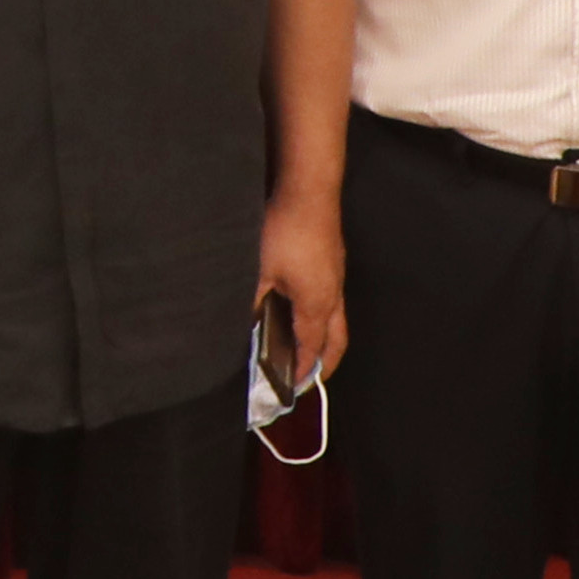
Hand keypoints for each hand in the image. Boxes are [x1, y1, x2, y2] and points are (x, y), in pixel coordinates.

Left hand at [254, 198, 349, 395]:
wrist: (309, 191)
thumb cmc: (285, 231)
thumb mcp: (258, 270)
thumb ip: (251, 301)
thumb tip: (241, 323)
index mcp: (317, 304)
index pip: (313, 348)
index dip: (302, 370)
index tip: (293, 387)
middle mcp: (333, 295)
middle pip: (337, 340)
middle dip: (326, 363)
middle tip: (311, 378)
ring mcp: (336, 278)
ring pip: (337, 320)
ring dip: (325, 339)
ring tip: (306, 350)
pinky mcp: (333, 262)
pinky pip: (332, 301)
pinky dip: (322, 317)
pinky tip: (302, 312)